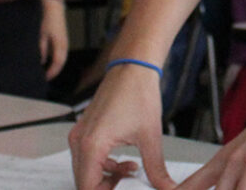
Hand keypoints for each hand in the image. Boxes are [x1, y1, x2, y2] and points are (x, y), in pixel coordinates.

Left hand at [41, 1, 68, 79]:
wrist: (54, 7)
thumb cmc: (46, 20)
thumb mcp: (41, 35)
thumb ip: (42, 49)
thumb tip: (41, 62)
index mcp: (59, 43)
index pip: (57, 62)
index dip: (52, 72)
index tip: (44, 78)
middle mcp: (64, 44)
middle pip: (62, 62)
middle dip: (54, 72)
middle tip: (45, 78)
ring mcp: (65, 42)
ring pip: (63, 59)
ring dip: (56, 67)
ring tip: (47, 73)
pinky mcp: (63, 40)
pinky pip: (62, 54)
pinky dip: (57, 61)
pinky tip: (50, 63)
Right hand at [69, 63, 172, 189]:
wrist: (133, 68)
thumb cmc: (138, 94)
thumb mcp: (150, 137)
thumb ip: (156, 169)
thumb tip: (167, 188)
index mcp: (92, 145)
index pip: (87, 188)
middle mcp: (79, 141)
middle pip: (84, 182)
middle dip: (106, 188)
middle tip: (129, 184)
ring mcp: (78, 135)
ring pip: (85, 171)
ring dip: (106, 177)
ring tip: (131, 169)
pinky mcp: (83, 130)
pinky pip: (86, 158)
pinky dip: (103, 165)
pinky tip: (124, 161)